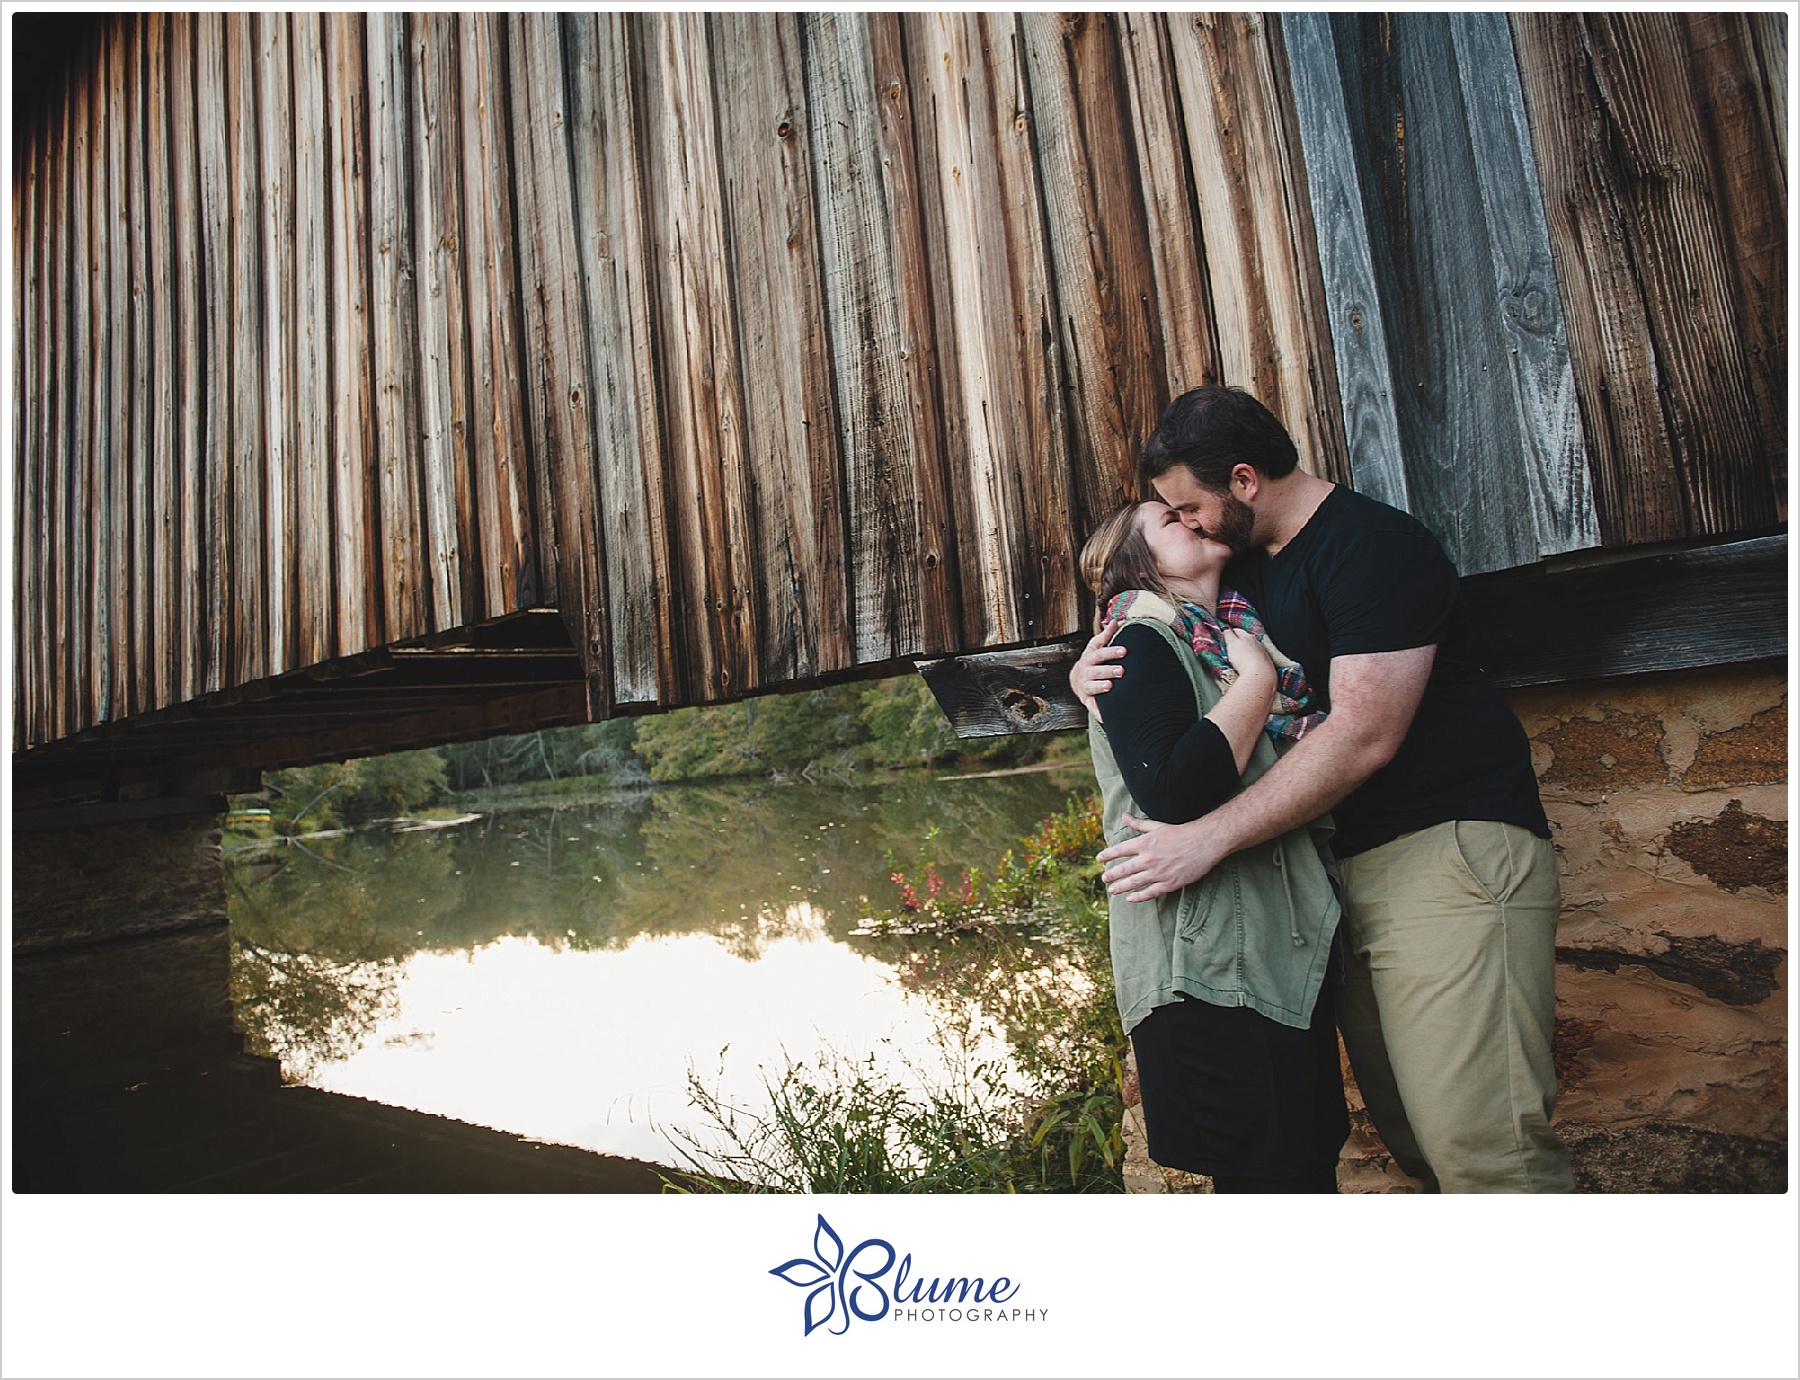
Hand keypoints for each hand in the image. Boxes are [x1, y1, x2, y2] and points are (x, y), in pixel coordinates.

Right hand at [1070, 619, 1125, 721]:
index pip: (1100, 654)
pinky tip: (1105, 717)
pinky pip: (1092, 707)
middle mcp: (1086, 672)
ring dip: (1100, 687)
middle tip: (1122, 671)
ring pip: (1092, 687)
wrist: (1077, 680)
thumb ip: (1106, 635)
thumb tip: (1116, 620)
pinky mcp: (1087, 700)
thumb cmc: (1092, 661)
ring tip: (1111, 686)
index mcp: (1089, 658)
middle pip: (1096, 671)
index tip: (1124, 651)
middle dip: (1108, 670)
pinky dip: (1098, 712)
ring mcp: (1085, 687)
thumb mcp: (1096, 647)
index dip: (1111, 652)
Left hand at [1097, 812, 1227, 901]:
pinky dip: (1138, 897)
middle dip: (1111, 875)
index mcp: (1144, 843)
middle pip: (1124, 869)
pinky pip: (1150, 893)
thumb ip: (1139, 824)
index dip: (1107, 855)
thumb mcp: (1157, 825)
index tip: (1099, 860)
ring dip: (1120, 887)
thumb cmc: (1181, 832)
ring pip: (1134, 883)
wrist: (1204, 842)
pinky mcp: (1169, 883)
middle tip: (1104, 879)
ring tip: (1112, 890)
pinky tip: (1130, 898)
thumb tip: (1124, 816)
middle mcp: (1148, 859)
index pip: (1119, 850)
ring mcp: (1159, 872)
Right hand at [1221, 626, 1274, 690]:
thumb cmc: (1245, 659)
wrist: (1259, 674)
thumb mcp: (1231, 644)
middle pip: (1246, 639)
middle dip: (1239, 641)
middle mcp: (1256, 643)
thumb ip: (1228, 635)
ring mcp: (1262, 652)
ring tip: (1239, 657)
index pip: (1237, 631)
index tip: (1226, 634)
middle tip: (1231, 646)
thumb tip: (1226, 628)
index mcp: (1248, 637)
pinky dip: (1252, 659)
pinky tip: (1248, 664)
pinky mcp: (1265, 662)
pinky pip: (1256, 658)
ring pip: (1252, 648)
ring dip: (1246, 650)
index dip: (1230, 632)